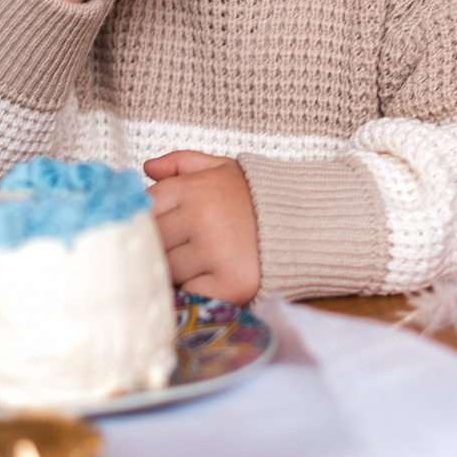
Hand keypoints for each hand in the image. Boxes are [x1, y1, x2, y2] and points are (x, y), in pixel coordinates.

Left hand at [145, 150, 259, 303]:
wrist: (310, 222)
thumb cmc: (257, 197)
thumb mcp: (221, 168)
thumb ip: (181, 163)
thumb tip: (147, 168)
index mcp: (195, 188)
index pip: (146, 208)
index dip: (148, 220)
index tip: (160, 227)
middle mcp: (202, 218)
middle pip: (153, 242)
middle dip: (160, 247)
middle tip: (177, 248)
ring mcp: (215, 253)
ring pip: (168, 270)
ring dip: (176, 271)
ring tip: (197, 263)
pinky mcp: (231, 285)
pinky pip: (191, 293)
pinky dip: (196, 291)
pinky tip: (210, 280)